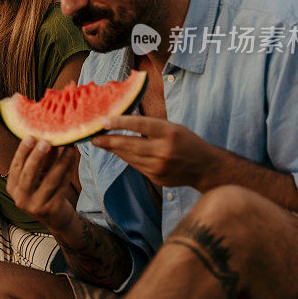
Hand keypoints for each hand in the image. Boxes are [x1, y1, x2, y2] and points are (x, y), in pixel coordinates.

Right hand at [6, 137, 80, 234]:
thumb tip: (47, 135)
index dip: (23, 151)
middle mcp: (20, 198)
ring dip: (60, 161)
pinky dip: (69, 171)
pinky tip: (73, 159)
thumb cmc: (44, 191)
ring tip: (68, 147)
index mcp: (13, 188)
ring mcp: (35, 206)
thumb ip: (40, 159)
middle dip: (38, 156)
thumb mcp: (38, 176)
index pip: (16, 166)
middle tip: (47, 141)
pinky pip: (62, 186)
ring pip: (50, 180)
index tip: (31, 136)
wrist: (57, 219)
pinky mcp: (51, 209)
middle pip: (28, 174)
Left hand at [91, 115, 220, 189]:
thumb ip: (150, 125)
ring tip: (100, 142)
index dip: (120, 123)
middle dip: (108, 141)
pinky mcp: (156, 178)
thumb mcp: (173, 127)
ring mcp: (160, 166)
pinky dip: (126, 157)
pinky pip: (135, 165)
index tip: (103, 121)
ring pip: (129, 156)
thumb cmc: (186, 141)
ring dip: (113, 149)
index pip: (141, 125)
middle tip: (92, 137)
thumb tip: (122, 120)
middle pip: (130, 144)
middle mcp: (164, 151)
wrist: (205, 168)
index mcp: (170, 133)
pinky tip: (118, 151)